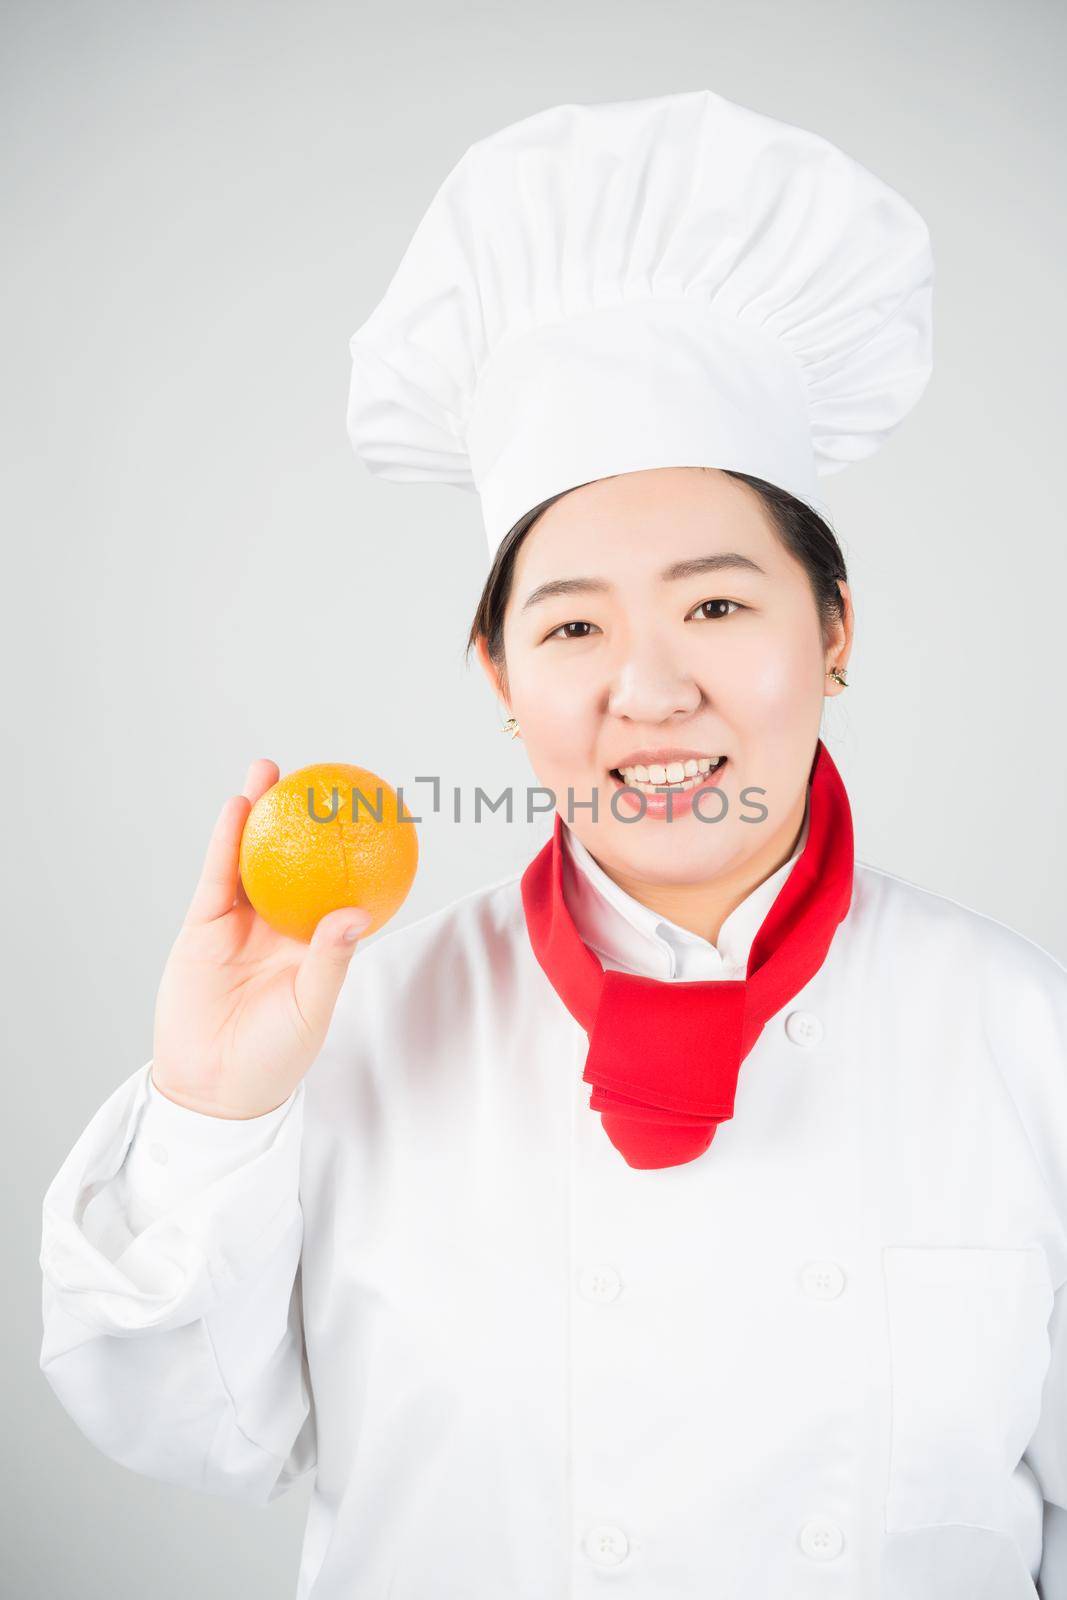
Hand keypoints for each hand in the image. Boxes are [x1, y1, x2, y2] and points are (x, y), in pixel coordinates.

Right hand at [150, 759, 372, 1117]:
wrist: (215, 1087)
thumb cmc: (276, 1056)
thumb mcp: (312, 1006)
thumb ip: (330, 959)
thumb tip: (358, 913)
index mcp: (315, 943)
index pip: (339, 886)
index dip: (353, 851)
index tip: (374, 812)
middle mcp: (280, 925)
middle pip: (296, 859)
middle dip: (304, 817)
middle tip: (321, 775)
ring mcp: (241, 923)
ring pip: (252, 857)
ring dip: (260, 813)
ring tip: (271, 771)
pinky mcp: (204, 926)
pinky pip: (218, 876)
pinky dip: (226, 841)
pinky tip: (236, 809)